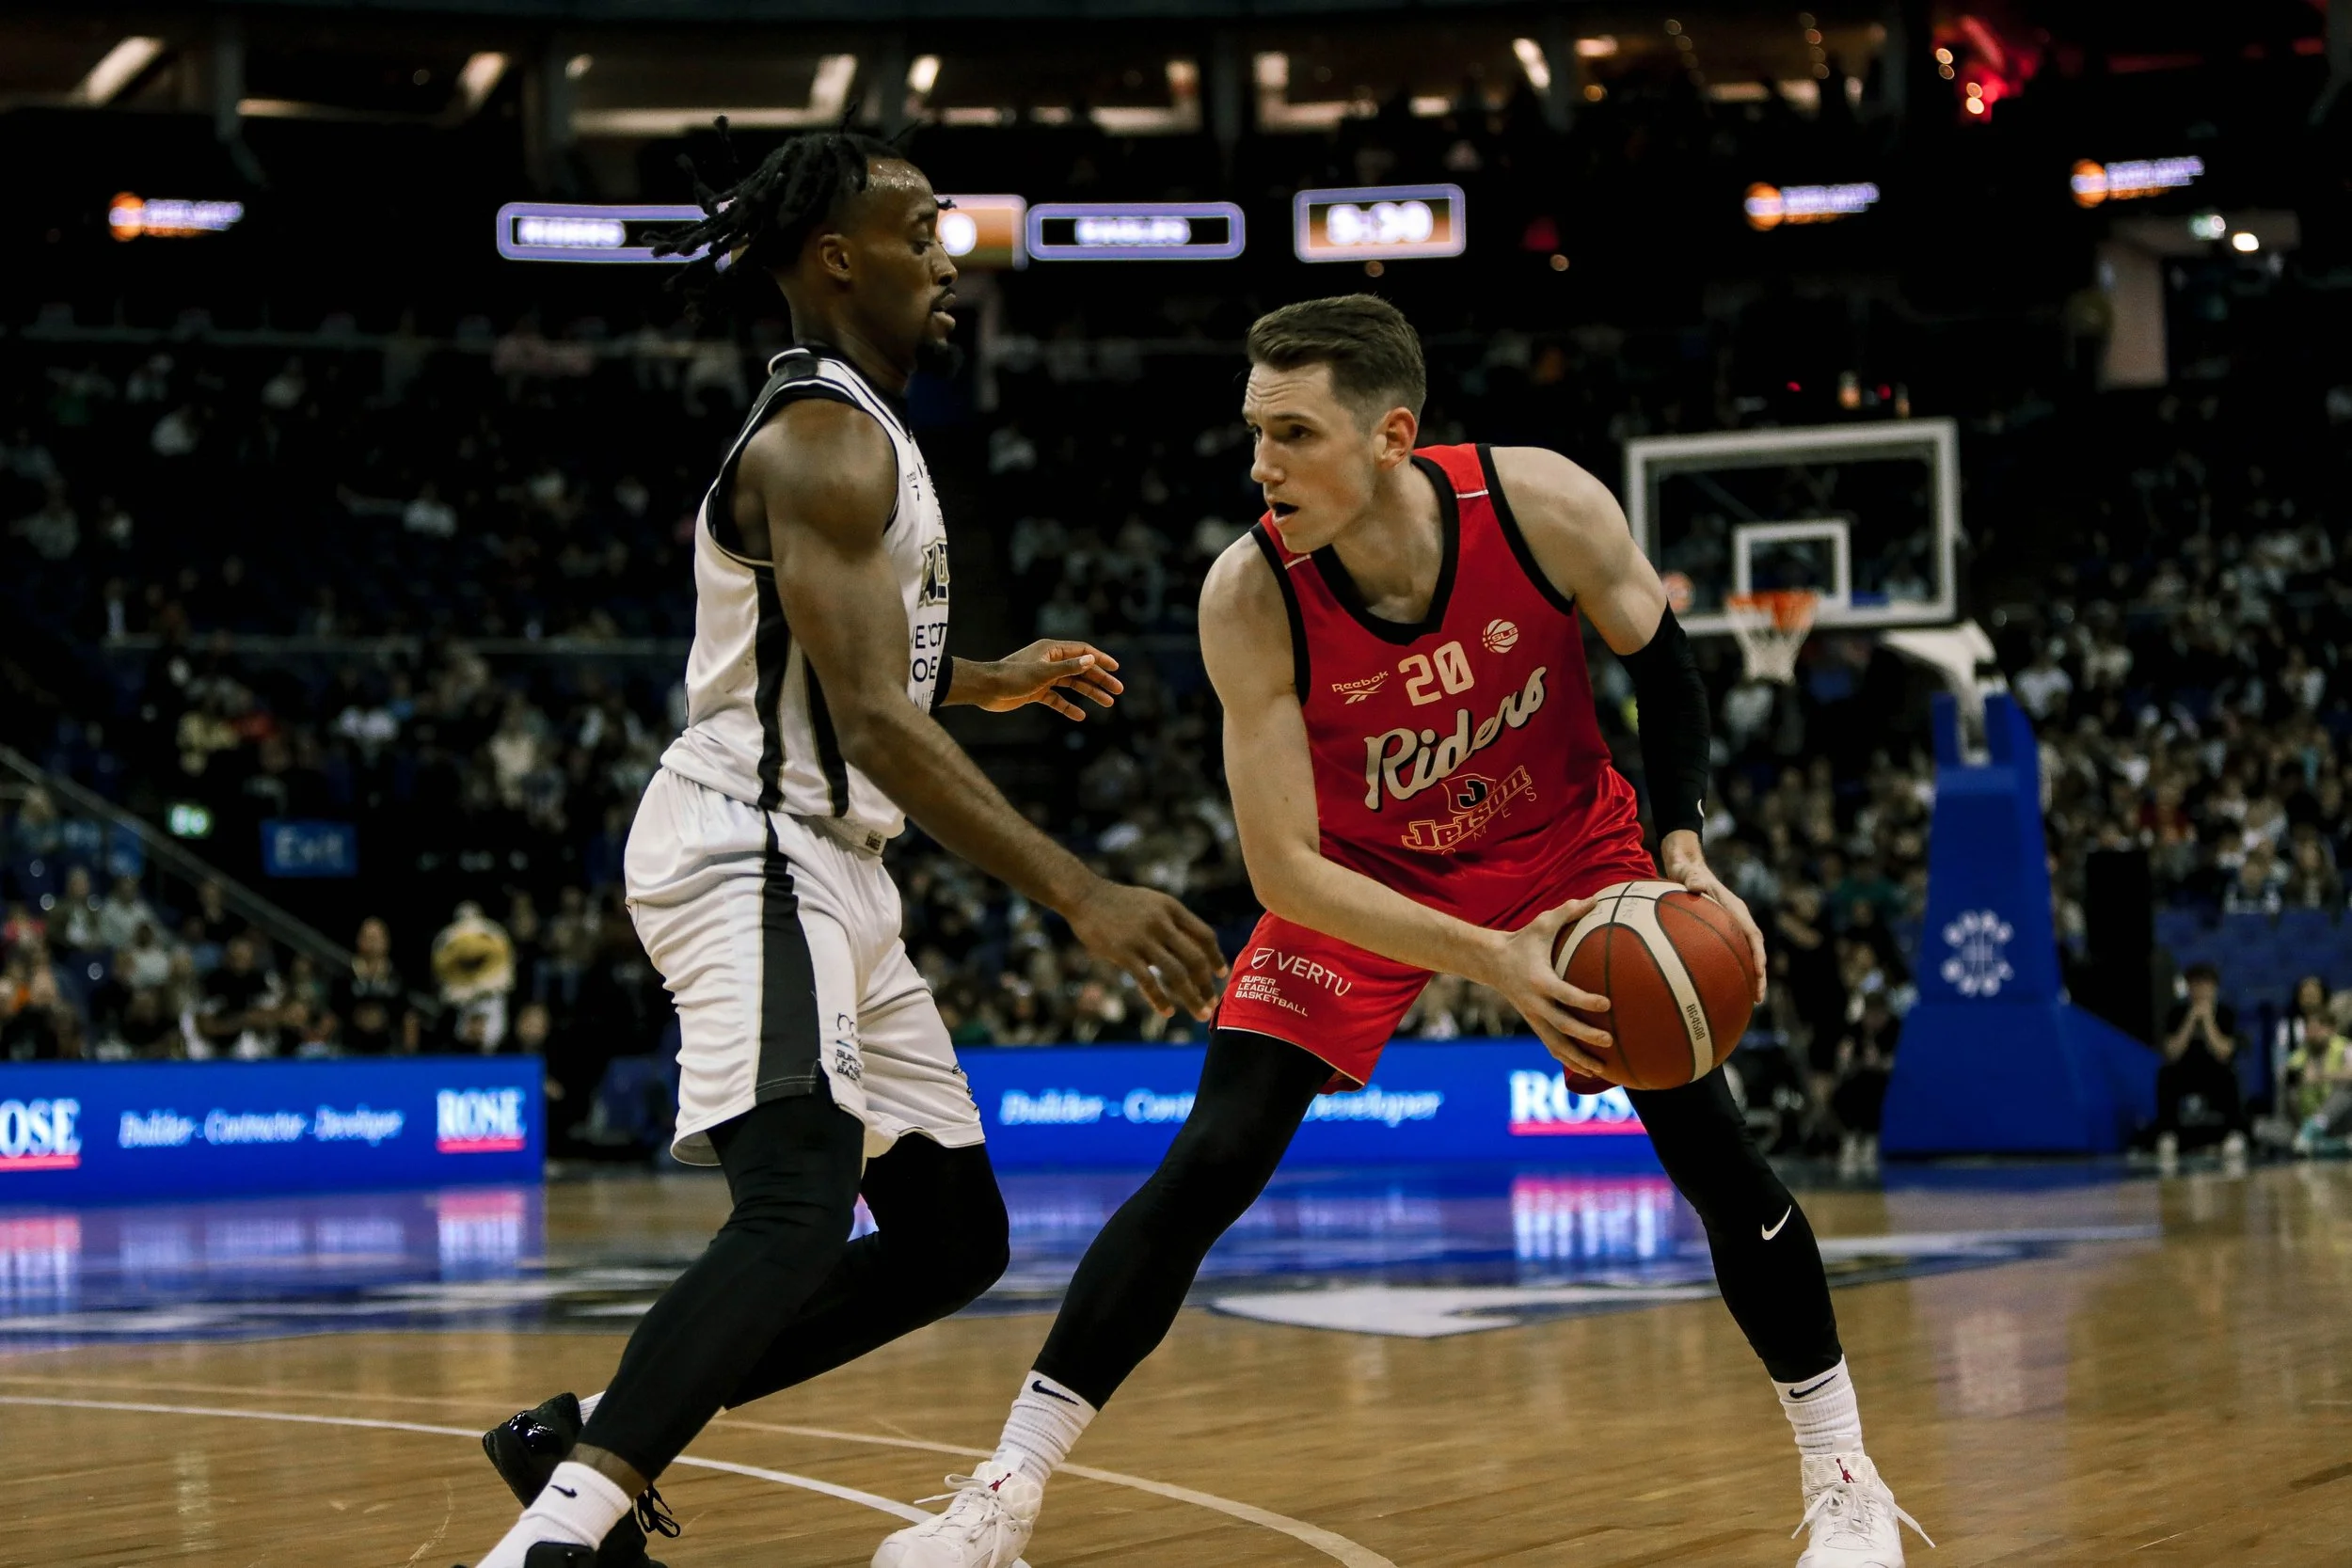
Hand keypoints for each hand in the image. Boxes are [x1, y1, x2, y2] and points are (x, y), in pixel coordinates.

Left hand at [956, 641, 1124, 718]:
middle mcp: (1049, 661)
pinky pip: (1057, 699)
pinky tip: (1080, 716)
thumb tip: (1091, 661)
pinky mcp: (1036, 691)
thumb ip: (1068, 668)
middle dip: (1100, 680)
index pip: (1083, 652)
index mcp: (1052, 650)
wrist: (986, 689)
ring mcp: (1044, 677)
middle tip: (1118, 690)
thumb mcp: (1043, 673)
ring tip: (1108, 703)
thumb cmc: (1012, 677)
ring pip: (1072, 684)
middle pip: (1081, 669)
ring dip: (1089, 693)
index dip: (1101, 659)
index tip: (1116, 669)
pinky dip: (1068, 707)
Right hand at [1065, 879, 1227, 1019]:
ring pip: (1176, 974)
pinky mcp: (1124, 953)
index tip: (1222, 975)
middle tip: (1213, 1003)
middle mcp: (1161, 923)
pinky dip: (1160, 1000)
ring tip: (1200, 1014)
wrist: (1085, 896)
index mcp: (1172, 908)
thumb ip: (1173, 923)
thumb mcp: (1153, 903)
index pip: (1205, 936)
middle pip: (1195, 959)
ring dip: (1192, 997)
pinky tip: (1167, 1012)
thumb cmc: (1120, 903)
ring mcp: (1142, 939)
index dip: (1216, 957)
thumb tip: (1194, 949)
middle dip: (1207, 984)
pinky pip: (1148, 982)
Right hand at [1477, 897, 1620, 1082]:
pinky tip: (1589, 1071)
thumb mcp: (1543, 923)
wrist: (1490, 962)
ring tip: (1602, 1071)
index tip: (1607, 1004)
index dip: (1584, 1000)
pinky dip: (1569, 1060)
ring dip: (1578, 1059)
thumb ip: (1569, 911)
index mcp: (1539, 980)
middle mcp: (1535, 1003)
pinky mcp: (1534, 1024)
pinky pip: (1552, 1046)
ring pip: (1556, 1045)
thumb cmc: (1522, 940)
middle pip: (1562, 1026)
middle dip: (1585, 1036)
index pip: (1564, 994)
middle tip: (1610, 1040)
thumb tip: (1597, 898)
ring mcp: (1533, 1017)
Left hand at [1660, 832, 1767, 1002]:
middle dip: (1758, 974)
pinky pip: (1729, 952)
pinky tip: (1721, 987)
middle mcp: (1737, 918)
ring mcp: (1730, 926)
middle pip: (1754, 950)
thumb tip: (1696, 886)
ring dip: (1748, 976)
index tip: (1759, 973)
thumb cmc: (1686, 870)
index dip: (1757, 955)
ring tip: (1748, 1001)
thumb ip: (1691, 878)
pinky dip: (1731, 969)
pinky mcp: (1721, 930)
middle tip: (1757, 998)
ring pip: (1744, 954)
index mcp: (1734, 908)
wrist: (1686, 866)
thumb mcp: (1687, 872)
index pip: (1752, 935)